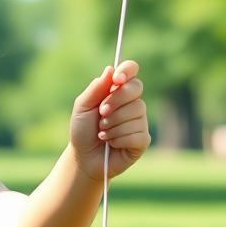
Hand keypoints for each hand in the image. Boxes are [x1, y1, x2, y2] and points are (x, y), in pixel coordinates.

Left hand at [69, 60, 150, 181]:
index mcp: (117, 91)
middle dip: (115, 101)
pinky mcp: (143, 139)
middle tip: (101, 113)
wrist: (84, 157)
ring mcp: (140, 121)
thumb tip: (110, 69)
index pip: (131, 70)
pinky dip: (118, 139)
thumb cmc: (82, 130)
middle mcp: (132, 103)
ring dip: (113, 124)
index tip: (117, 79)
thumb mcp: (83, 107)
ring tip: (102, 132)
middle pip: (136, 89)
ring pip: (136, 112)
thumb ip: (95, 89)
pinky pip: (137, 133)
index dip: (127, 71)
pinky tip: (111, 143)